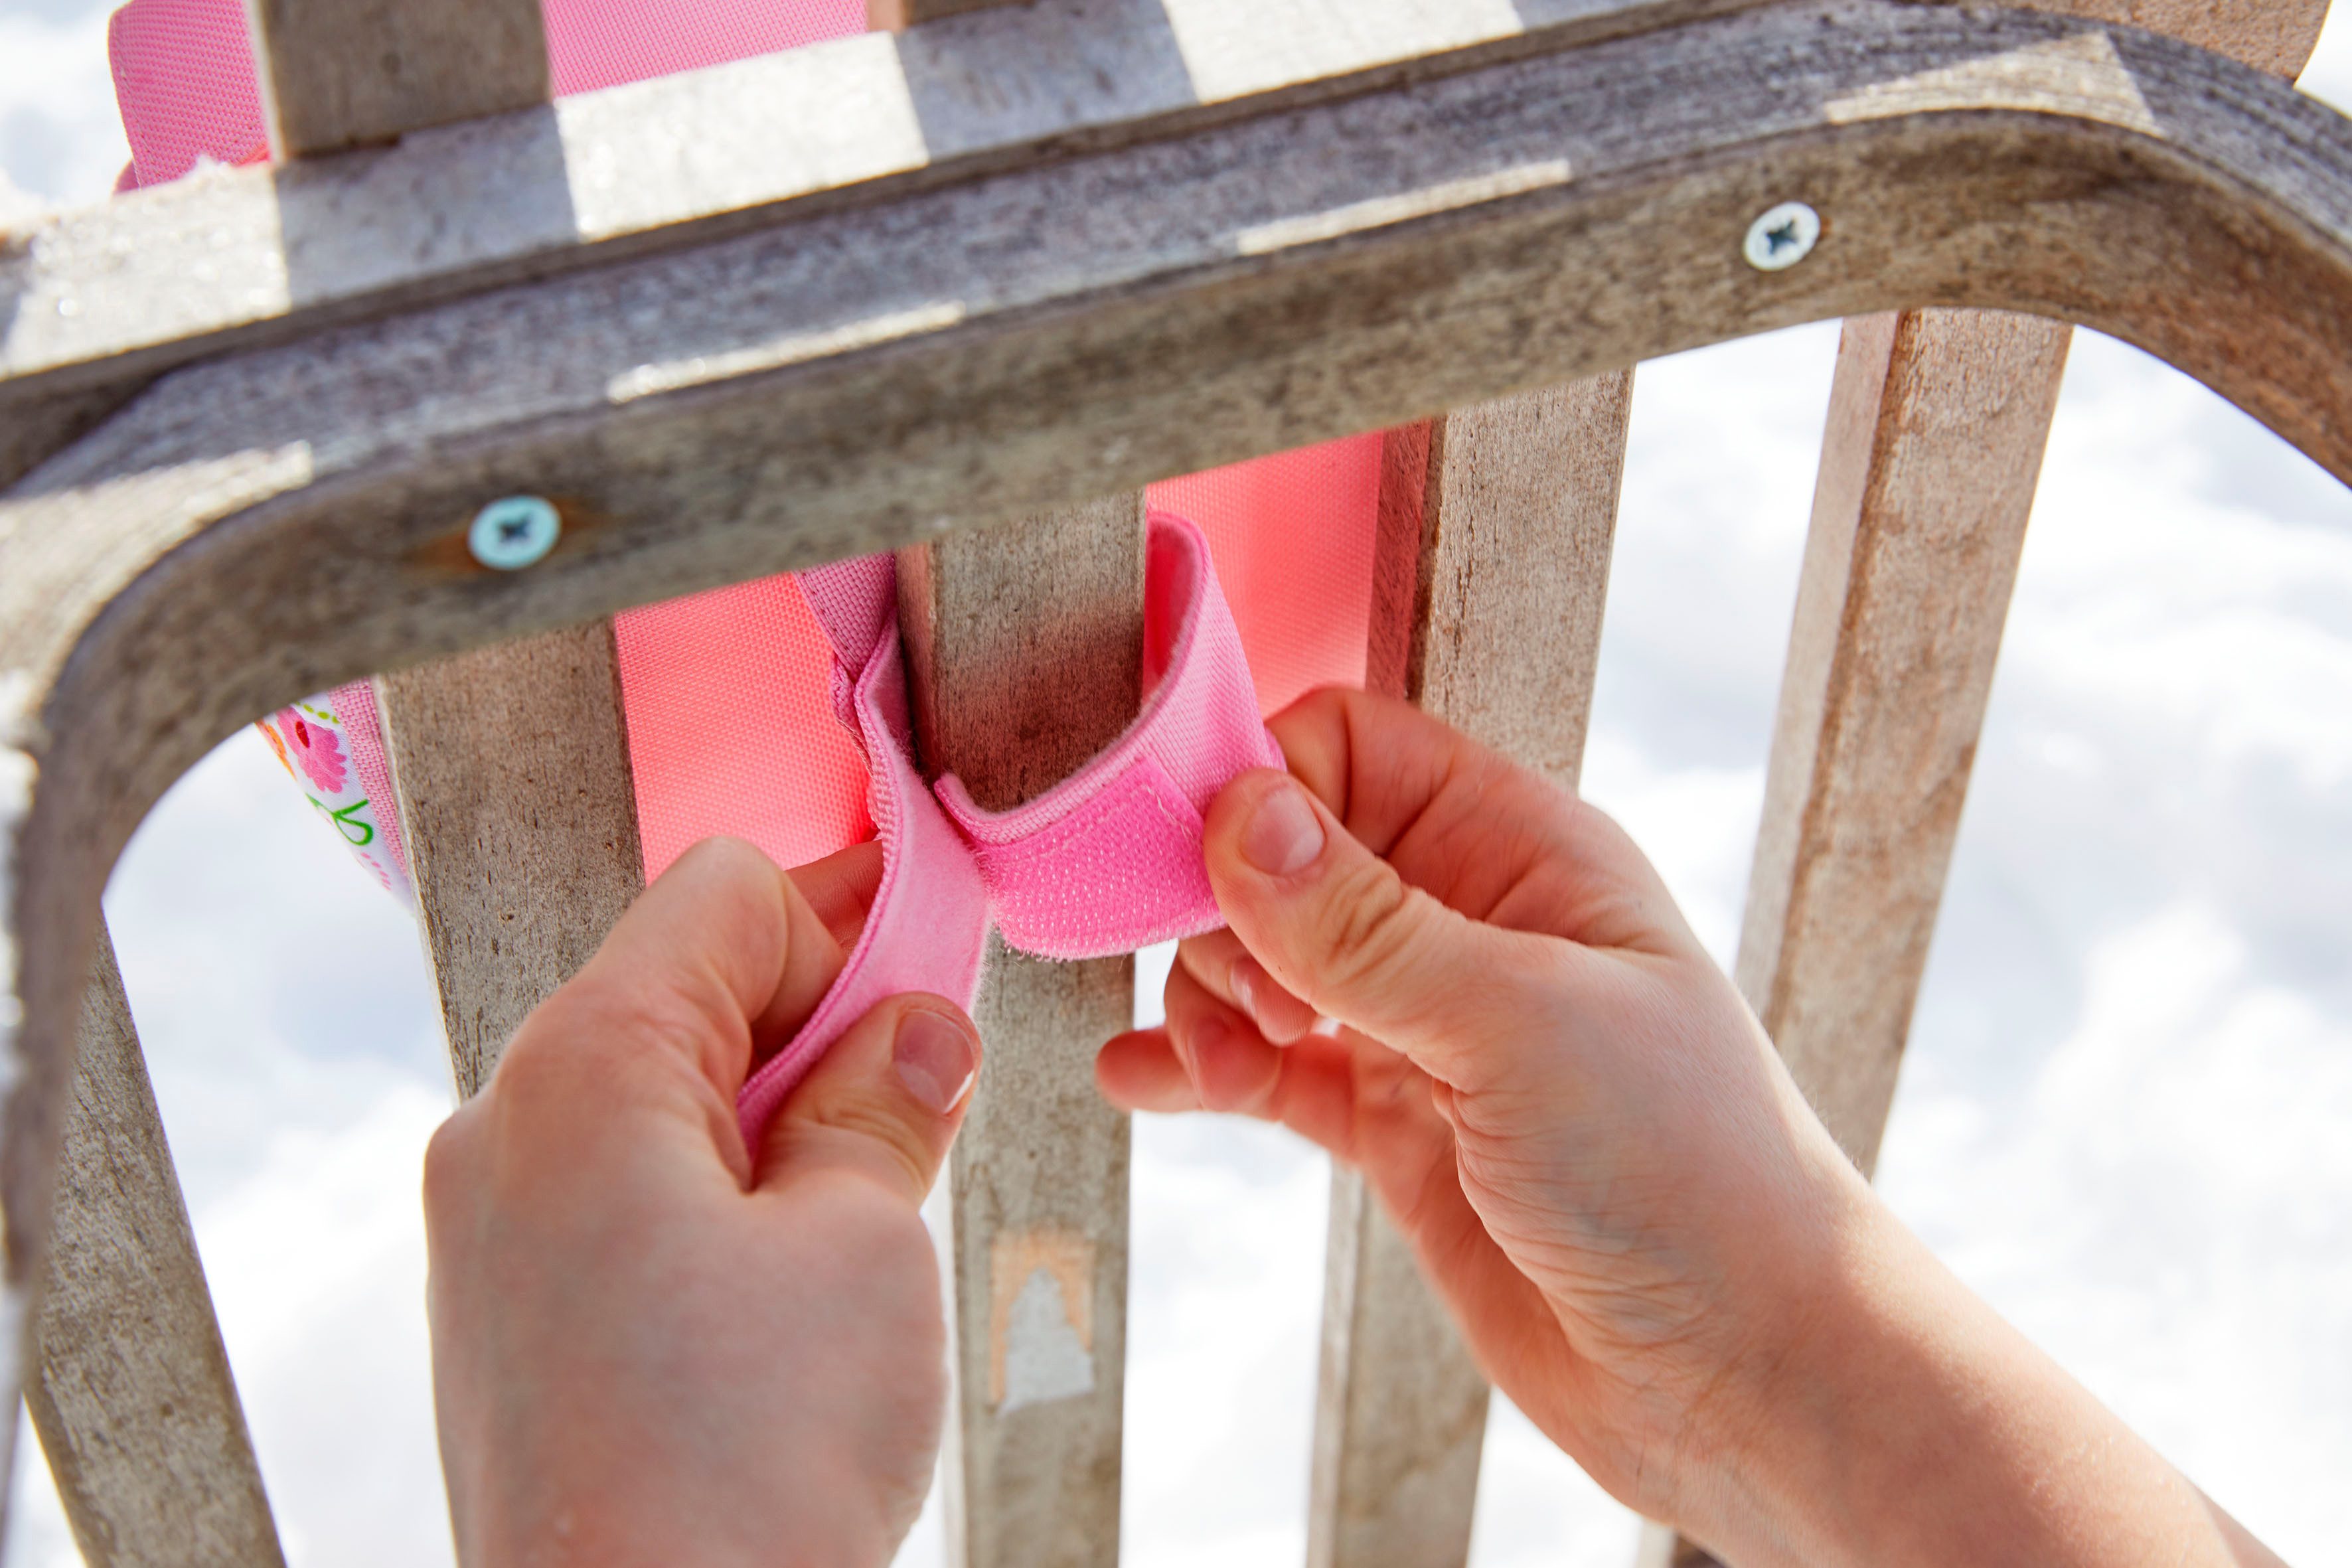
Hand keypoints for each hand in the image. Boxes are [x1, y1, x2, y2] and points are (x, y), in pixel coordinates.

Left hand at [424, 837, 979, 1567]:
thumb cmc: (745, 1467)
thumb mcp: (865, 1243)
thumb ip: (887, 1102)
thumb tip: (917, 1031)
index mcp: (580, 1071)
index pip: (726, 898)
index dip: (851, 917)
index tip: (943, 958)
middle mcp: (505, 1130)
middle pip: (687, 992)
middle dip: (822, 1022)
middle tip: (930, 1091)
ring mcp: (493, 1231)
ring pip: (662, 1099)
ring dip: (781, 1117)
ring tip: (871, 1206)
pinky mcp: (509, 1317)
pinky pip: (625, 1193)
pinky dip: (724, 1193)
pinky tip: (798, 1275)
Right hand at [1100, 689, 2270, 1566]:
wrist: (1744, 1371)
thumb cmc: (1682, 1170)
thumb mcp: (1518, 1024)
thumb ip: (1368, 926)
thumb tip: (1238, 811)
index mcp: (1519, 850)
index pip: (1349, 747)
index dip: (1260, 786)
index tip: (1204, 870)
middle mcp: (1466, 922)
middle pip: (1286, 854)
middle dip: (1221, 908)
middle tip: (1238, 1000)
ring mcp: (1426, 1028)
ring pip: (1265, 963)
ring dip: (1206, 997)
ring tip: (1214, 1066)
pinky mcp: (1397, 1128)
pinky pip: (1271, 1072)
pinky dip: (1203, 1071)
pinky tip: (1138, 1081)